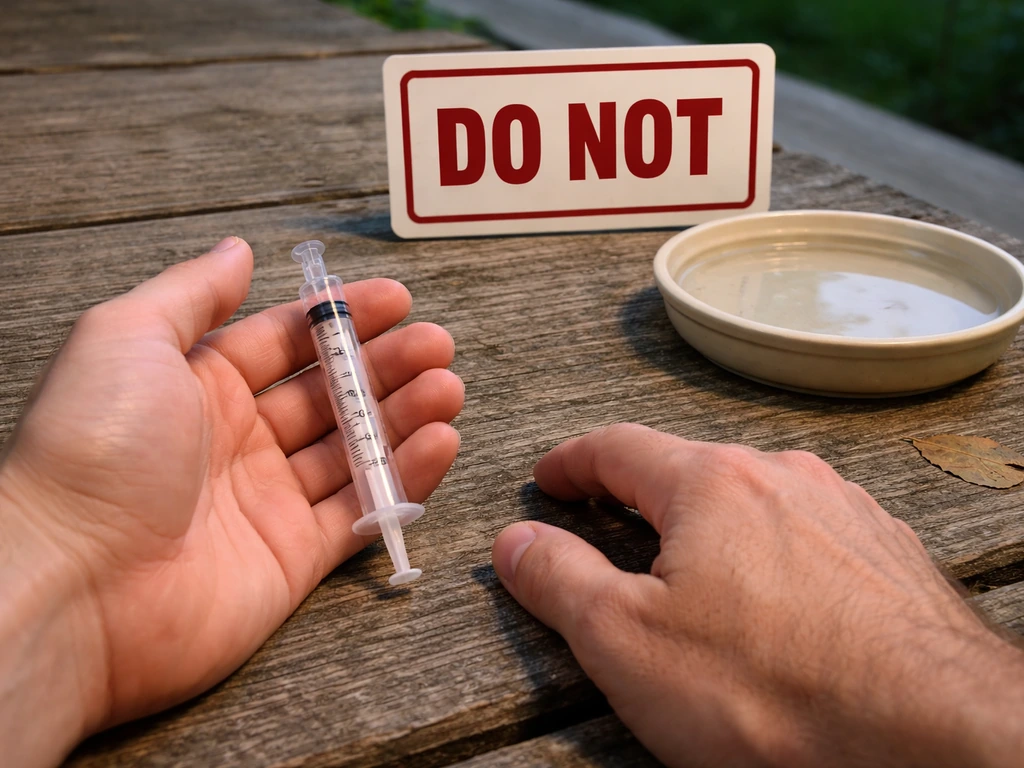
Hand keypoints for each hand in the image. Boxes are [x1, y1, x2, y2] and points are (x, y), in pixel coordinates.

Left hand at [0, 237, 463, 765]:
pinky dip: (404, 480)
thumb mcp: (125, 338)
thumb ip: (190, 291)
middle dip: (385, 367)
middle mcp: (235, 442)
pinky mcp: (292, 559)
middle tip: (436, 346)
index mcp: (197, 387)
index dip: (341, 319)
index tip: (396, 300)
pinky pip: (362, 512)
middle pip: (329, 395)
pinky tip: (438, 443)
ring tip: (447, 389)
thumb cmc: (91, 450)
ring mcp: (267, 502)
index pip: (285, 343)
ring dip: (404, 417)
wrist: (72, 586)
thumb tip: (238, 250)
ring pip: (354, 451)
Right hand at [492, 424, 1023, 766]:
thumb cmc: (776, 691)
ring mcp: (846, 514)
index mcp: (712, 483)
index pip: (619, 446)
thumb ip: (560, 580)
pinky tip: (774, 602)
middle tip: (608, 522)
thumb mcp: (626, 641)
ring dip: (711, 525)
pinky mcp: (890, 559)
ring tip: (691, 569)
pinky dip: (772, 554)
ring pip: (756, 501)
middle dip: (641, 494)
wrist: (934, 739)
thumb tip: (516, 542)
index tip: (552, 478)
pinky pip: (810, 537)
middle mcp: (784, 479)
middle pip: (690, 469)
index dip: (573, 462)